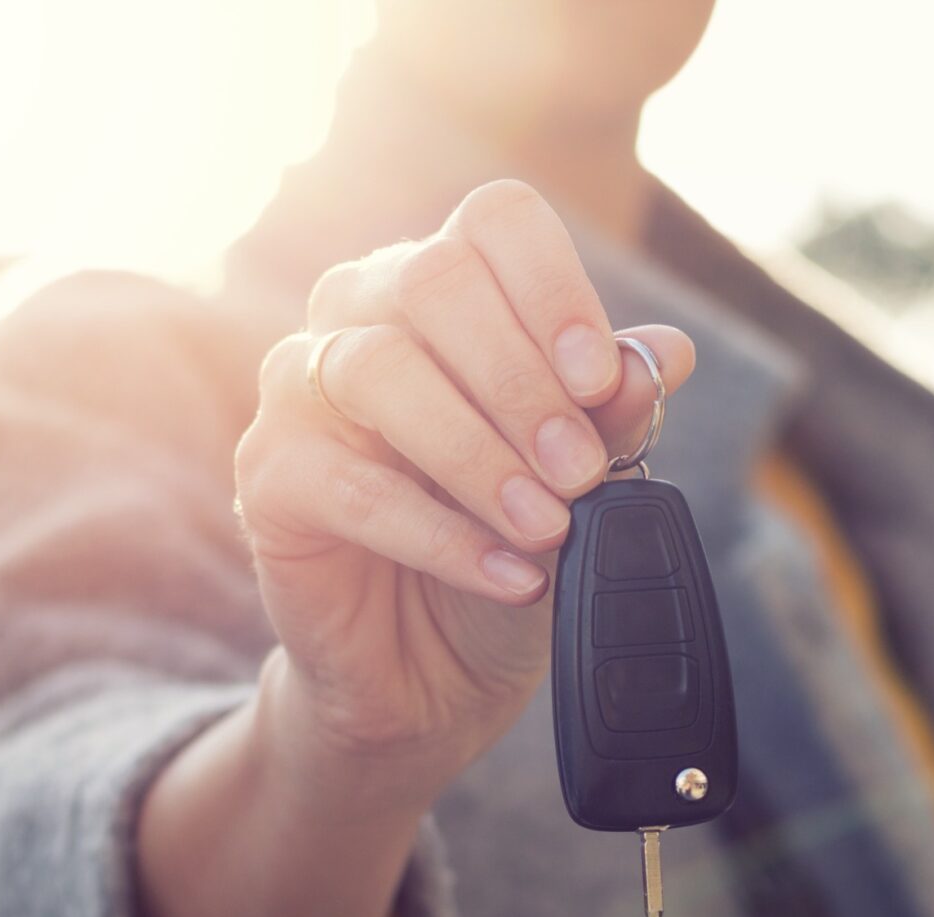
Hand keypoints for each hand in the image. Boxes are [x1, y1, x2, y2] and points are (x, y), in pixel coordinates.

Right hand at [135, 180, 692, 916]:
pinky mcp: (268, 478)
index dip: (554, 288)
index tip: (603, 380)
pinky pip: (348, 484)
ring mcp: (301, 389)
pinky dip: (440, 534)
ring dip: (481, 456)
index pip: (495, 223)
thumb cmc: (510, 551)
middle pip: (434, 281)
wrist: (433, 675)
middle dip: (523, 382)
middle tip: (583, 474)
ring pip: (380, 371)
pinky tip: (509, 577)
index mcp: (447, 287)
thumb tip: (666, 354)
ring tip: (549, 528)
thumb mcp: (585, 484)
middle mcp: (361, 313)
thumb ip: (614, 415)